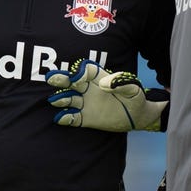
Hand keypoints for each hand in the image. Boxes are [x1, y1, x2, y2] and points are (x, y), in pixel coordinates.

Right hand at [46, 59, 168, 131]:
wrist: (138, 117)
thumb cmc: (136, 98)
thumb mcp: (133, 89)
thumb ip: (121, 83)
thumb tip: (104, 84)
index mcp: (100, 78)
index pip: (87, 71)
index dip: (81, 72)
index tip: (76, 76)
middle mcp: (90, 90)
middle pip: (72, 83)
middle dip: (62, 80)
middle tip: (51, 78)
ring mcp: (87, 104)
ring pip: (70, 99)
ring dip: (62, 99)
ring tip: (54, 100)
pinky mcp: (86, 118)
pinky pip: (73, 118)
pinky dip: (66, 118)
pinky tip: (59, 117)